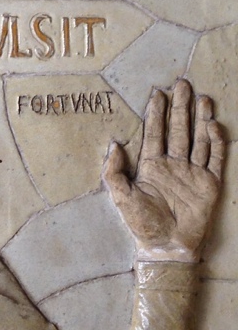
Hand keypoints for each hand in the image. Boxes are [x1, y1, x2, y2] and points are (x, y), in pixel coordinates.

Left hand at [103, 79, 224, 261]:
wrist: (168, 246)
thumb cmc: (142, 224)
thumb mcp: (121, 197)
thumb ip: (114, 172)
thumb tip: (113, 145)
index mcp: (151, 166)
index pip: (154, 133)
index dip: (156, 113)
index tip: (157, 93)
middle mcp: (173, 165)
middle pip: (178, 130)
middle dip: (180, 107)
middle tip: (183, 84)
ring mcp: (193, 173)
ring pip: (198, 139)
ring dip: (200, 119)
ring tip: (202, 98)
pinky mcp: (210, 184)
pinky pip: (215, 158)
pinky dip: (216, 142)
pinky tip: (213, 125)